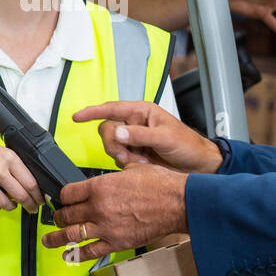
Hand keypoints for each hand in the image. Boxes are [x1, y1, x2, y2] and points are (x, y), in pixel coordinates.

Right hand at [0, 131, 44, 213]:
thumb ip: (13, 165)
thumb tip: (28, 181)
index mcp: (7, 158)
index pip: (31, 182)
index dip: (38, 195)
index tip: (40, 199)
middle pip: (22, 196)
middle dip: (30, 205)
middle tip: (31, 207)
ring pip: (7, 204)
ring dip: (11, 206)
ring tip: (10, 203)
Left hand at [43, 164, 188, 261]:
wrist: (178, 203)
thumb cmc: (160, 185)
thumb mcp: (131, 170)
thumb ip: (113, 177)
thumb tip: (108, 180)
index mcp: (100, 186)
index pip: (68, 193)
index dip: (62, 196)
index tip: (62, 199)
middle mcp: (98, 207)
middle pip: (67, 214)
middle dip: (59, 216)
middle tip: (57, 218)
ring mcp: (106, 227)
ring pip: (72, 235)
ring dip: (57, 238)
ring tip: (49, 240)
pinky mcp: (116, 243)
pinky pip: (90, 252)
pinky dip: (76, 255)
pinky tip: (68, 255)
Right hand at [73, 100, 221, 173]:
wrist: (199, 167)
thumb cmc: (188, 145)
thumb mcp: (166, 138)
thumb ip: (141, 135)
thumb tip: (119, 132)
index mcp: (142, 112)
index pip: (112, 108)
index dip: (93, 111)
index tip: (77, 117)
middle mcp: (136, 124)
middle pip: (108, 130)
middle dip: (114, 145)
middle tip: (127, 156)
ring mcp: (135, 141)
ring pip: (112, 146)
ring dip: (123, 157)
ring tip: (141, 163)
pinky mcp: (136, 156)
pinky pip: (120, 159)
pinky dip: (128, 165)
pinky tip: (143, 167)